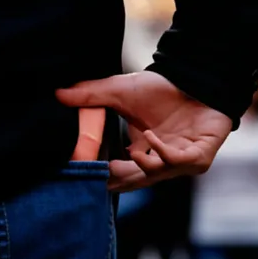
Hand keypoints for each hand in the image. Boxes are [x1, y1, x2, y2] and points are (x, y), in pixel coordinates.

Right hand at [56, 71, 232, 191]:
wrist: (195, 78)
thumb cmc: (161, 89)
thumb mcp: (120, 92)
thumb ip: (91, 96)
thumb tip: (58, 94)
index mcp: (140, 154)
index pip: (118, 173)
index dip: (103, 174)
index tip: (84, 172)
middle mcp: (158, 163)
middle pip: (135, 180)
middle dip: (119, 179)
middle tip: (101, 175)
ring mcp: (180, 162)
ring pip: (156, 174)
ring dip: (142, 167)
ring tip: (130, 154)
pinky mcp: (199, 157)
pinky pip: (178, 161)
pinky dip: (163, 151)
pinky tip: (149, 136)